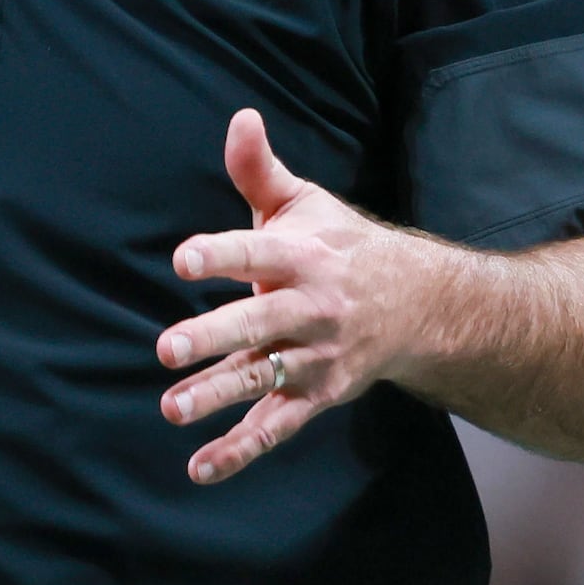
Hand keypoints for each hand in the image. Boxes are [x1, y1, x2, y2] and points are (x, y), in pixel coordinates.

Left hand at [158, 108, 437, 484]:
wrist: (418, 303)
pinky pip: (277, 427)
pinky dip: (240, 450)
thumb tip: (239, 117)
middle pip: (256, 322)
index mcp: (303, 256)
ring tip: (171, 408)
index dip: (220, 254)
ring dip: (217, 396)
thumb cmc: (340, 245)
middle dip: (213, 337)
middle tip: (166, 347)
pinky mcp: (315, 394)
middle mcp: (310, 308)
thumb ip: (260, 170)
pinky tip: (199, 467)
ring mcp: (314, 356)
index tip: (182, 259)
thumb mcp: (305, 203)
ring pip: (262, 379)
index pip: (256, 251)